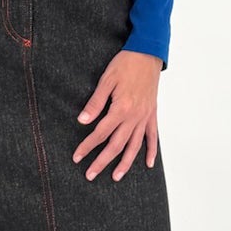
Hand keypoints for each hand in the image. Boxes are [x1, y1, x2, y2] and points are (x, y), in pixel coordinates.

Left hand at [72, 50, 161, 179]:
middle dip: (102, 161)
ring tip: (116, 177)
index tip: (77, 157)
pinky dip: (151, 151)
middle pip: (116, 145)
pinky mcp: (152, 114)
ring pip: (135, 145)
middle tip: (90, 175)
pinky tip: (147, 163)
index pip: (100, 133)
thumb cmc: (126, 64)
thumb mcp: (106, 80)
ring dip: (125, 163)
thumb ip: (95, 102)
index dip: (87, 146)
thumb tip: (83, 121)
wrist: (148, 53)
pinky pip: (153, 137)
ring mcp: (145, 117)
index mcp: (121, 108)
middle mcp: (135, 116)